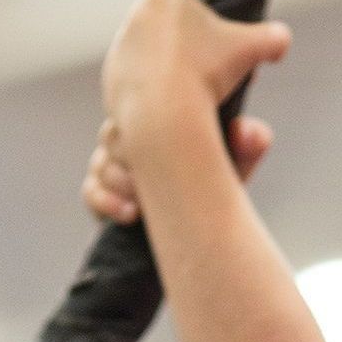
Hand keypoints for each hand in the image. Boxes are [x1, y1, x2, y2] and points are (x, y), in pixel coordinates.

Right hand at [83, 114, 274, 224]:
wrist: (200, 235)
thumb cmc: (218, 190)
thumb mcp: (236, 167)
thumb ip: (247, 146)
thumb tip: (251, 132)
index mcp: (159, 120)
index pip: (138, 105)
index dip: (145, 124)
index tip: (166, 144)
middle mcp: (132, 138)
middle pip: (111, 133)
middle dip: (131, 157)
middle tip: (154, 177)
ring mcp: (113, 166)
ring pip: (100, 163)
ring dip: (122, 182)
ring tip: (145, 200)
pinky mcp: (101, 197)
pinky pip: (90, 191)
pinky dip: (105, 202)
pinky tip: (131, 214)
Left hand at [101, 0, 290, 143]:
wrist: (163, 118)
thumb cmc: (205, 77)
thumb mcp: (248, 53)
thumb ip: (269, 40)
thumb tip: (282, 40)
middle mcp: (138, 14)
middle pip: (159, 10)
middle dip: (179, 26)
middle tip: (199, 47)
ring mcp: (121, 46)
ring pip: (143, 42)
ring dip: (161, 54)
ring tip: (183, 77)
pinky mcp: (111, 77)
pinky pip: (131, 73)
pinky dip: (148, 82)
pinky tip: (163, 95)